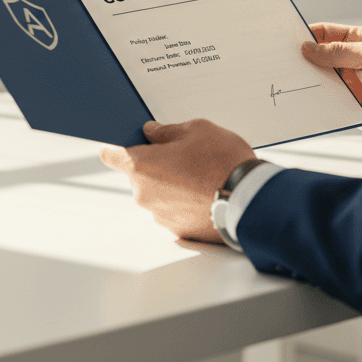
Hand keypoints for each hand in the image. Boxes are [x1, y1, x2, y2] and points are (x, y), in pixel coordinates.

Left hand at [100, 120, 255, 243]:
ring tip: (200, 176)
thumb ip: (167, 131)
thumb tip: (152, 133)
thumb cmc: (222, 161)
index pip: (111, 155)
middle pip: (139, 175)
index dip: (117, 148)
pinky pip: (173, 211)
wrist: (250, 198)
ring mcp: (160, 215)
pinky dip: (184, 203)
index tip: (123, 145)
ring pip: (157, 194)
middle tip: (183, 156)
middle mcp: (144, 194)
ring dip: (170, 186)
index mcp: (141, 166)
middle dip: (155, 165)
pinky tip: (205, 193)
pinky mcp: (178, 230)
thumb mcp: (196, 130)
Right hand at [301, 23, 361, 142]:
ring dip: (309, 82)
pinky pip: (328, 103)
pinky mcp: (351, 107)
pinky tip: (305, 100)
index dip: (308, 35)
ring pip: (322, 82)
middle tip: (284, 62)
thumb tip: (309, 48)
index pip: (327, 34)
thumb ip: (337, 52)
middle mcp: (355, 63)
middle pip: (320, 58)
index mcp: (361, 42)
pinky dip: (317, 102)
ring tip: (290, 81)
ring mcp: (353, 85)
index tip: (289, 39)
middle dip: (304, 60)